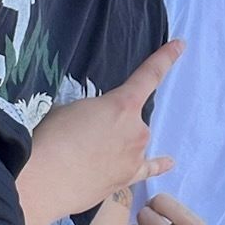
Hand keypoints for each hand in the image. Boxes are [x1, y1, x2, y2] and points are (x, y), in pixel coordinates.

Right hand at [18, 40, 182, 224]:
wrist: (45, 180)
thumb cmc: (51, 137)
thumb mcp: (68, 109)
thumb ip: (89, 111)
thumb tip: (90, 124)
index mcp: (122, 104)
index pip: (149, 75)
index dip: (165, 58)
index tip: (180, 45)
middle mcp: (137, 129)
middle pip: (132, 118)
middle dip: (111, 123)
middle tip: (81, 134)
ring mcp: (136, 156)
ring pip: (133, 142)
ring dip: (115, 144)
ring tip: (84, 155)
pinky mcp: (128, 179)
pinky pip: (148, 168)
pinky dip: (158, 164)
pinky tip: (169, 162)